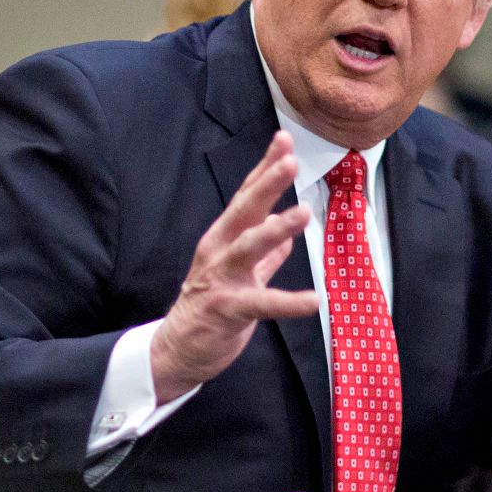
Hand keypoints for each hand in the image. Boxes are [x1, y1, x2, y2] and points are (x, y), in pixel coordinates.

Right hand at [151, 131, 320, 401]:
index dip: (265, 168)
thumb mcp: (239, 274)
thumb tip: (285, 233)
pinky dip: (288, 302)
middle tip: (290, 162)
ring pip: (248, 248)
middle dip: (267, 184)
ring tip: (303, 213)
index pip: (247, 196)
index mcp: (223, 239)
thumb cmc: (209, 309)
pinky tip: (314, 300)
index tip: (284, 140)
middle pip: (244, 211)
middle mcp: (218, 251)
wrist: (177, 350)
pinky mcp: (227, 310)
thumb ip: (264, 255)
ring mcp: (221, 279)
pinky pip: (261, 303)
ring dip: (276, 229)